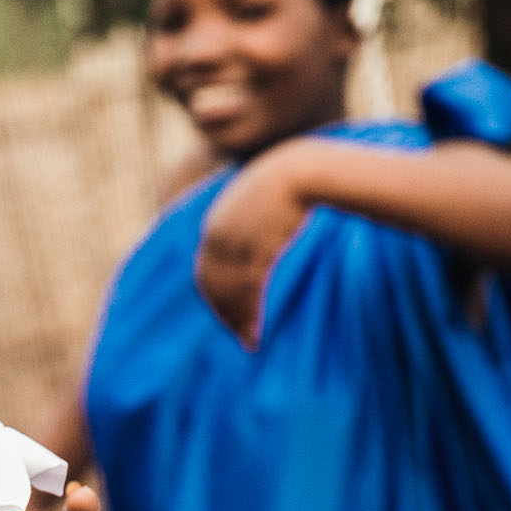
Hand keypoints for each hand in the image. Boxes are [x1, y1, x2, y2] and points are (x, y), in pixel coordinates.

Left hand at [195, 141, 318, 347]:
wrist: (304, 169)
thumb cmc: (290, 185)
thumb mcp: (262, 205)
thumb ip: (252, 226)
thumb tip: (258, 247)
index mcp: (215, 224)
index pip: (205, 271)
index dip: (215, 297)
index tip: (227, 317)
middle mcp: (217, 234)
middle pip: (212, 284)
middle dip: (224, 313)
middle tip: (239, 336)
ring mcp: (235, 240)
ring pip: (228, 291)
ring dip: (237, 320)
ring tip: (250, 341)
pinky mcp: (257, 246)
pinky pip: (247, 289)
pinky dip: (249, 315)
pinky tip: (256, 332)